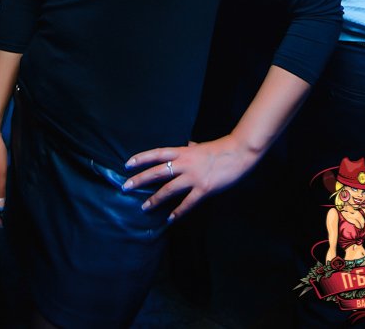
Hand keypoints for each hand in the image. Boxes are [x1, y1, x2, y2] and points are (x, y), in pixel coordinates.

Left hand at [123, 135, 250, 220]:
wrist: (239, 152)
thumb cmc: (220, 148)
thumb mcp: (200, 146)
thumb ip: (189, 147)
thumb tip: (184, 145)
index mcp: (183, 151)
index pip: (157, 153)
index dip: (141, 158)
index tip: (127, 164)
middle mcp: (185, 163)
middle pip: (157, 171)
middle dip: (140, 179)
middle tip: (125, 187)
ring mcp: (194, 177)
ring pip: (169, 189)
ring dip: (154, 199)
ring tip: (144, 207)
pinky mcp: (204, 189)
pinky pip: (188, 203)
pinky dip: (178, 212)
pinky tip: (170, 219)